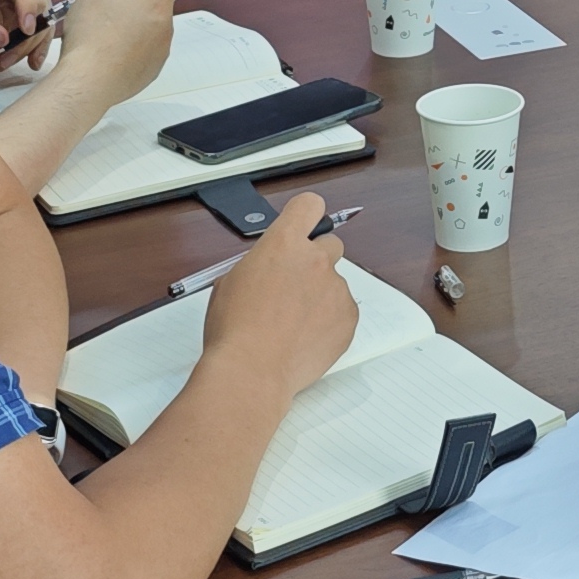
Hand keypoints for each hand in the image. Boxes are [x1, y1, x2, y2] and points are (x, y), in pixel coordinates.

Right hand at [57, 0, 191, 105]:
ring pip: (152, 25)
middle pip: (160, 0)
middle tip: (108, 2)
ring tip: (104, 30)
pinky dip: (133, 43)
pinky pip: (147, 48)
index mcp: (156, 0)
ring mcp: (162, 49)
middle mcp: (166, 24)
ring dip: (135, 20)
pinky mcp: (153, 69)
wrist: (88, 83)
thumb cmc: (91, 35)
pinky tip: (109, 51)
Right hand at [201, 190, 359, 398]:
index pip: (309, 206)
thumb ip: (258, 264)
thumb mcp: (230, 282)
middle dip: (315, 260)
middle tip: (295, 285)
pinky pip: (343, 310)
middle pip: (330, 244)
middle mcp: (315, 260)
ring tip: (293, 324)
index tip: (304, 225)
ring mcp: (336, 289)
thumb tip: (268, 268)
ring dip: (319, 296)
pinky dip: (329, 321)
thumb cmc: (234, 331)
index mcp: (283, 244)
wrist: (251, 371)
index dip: (306, 215)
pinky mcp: (348, 317)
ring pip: (334, 283)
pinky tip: (304, 337)